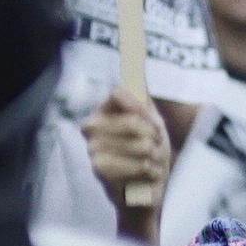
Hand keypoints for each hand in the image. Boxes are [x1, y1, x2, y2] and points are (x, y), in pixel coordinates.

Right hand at [81, 85, 171, 238]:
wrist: (146, 190)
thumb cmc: (149, 152)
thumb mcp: (150, 119)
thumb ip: (142, 93)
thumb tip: (133, 56)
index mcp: (102, 111)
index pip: (119, 92)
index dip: (142, 108)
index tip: (154, 124)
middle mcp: (90, 126)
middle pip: (134, 120)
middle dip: (153, 137)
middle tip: (155, 149)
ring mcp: (92, 148)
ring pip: (140, 144)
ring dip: (155, 156)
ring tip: (152, 163)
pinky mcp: (99, 169)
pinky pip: (138, 163)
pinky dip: (151, 171)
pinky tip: (147, 175)